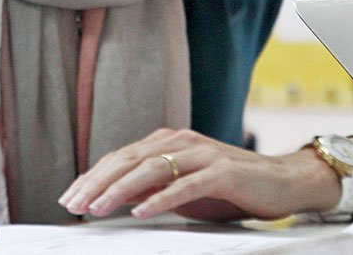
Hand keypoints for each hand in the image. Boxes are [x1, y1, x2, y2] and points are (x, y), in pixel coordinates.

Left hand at [58, 128, 338, 221]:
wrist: (283, 181)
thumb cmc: (230, 187)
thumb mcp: (183, 188)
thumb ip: (153, 187)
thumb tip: (114, 200)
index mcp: (168, 142)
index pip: (121, 158)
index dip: (93, 177)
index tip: (70, 197)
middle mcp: (180, 141)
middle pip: (129, 160)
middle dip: (97, 183)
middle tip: (74, 204)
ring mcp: (202, 153)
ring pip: (151, 169)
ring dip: (120, 190)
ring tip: (98, 208)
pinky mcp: (222, 171)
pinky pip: (186, 185)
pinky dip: (161, 198)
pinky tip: (141, 211)